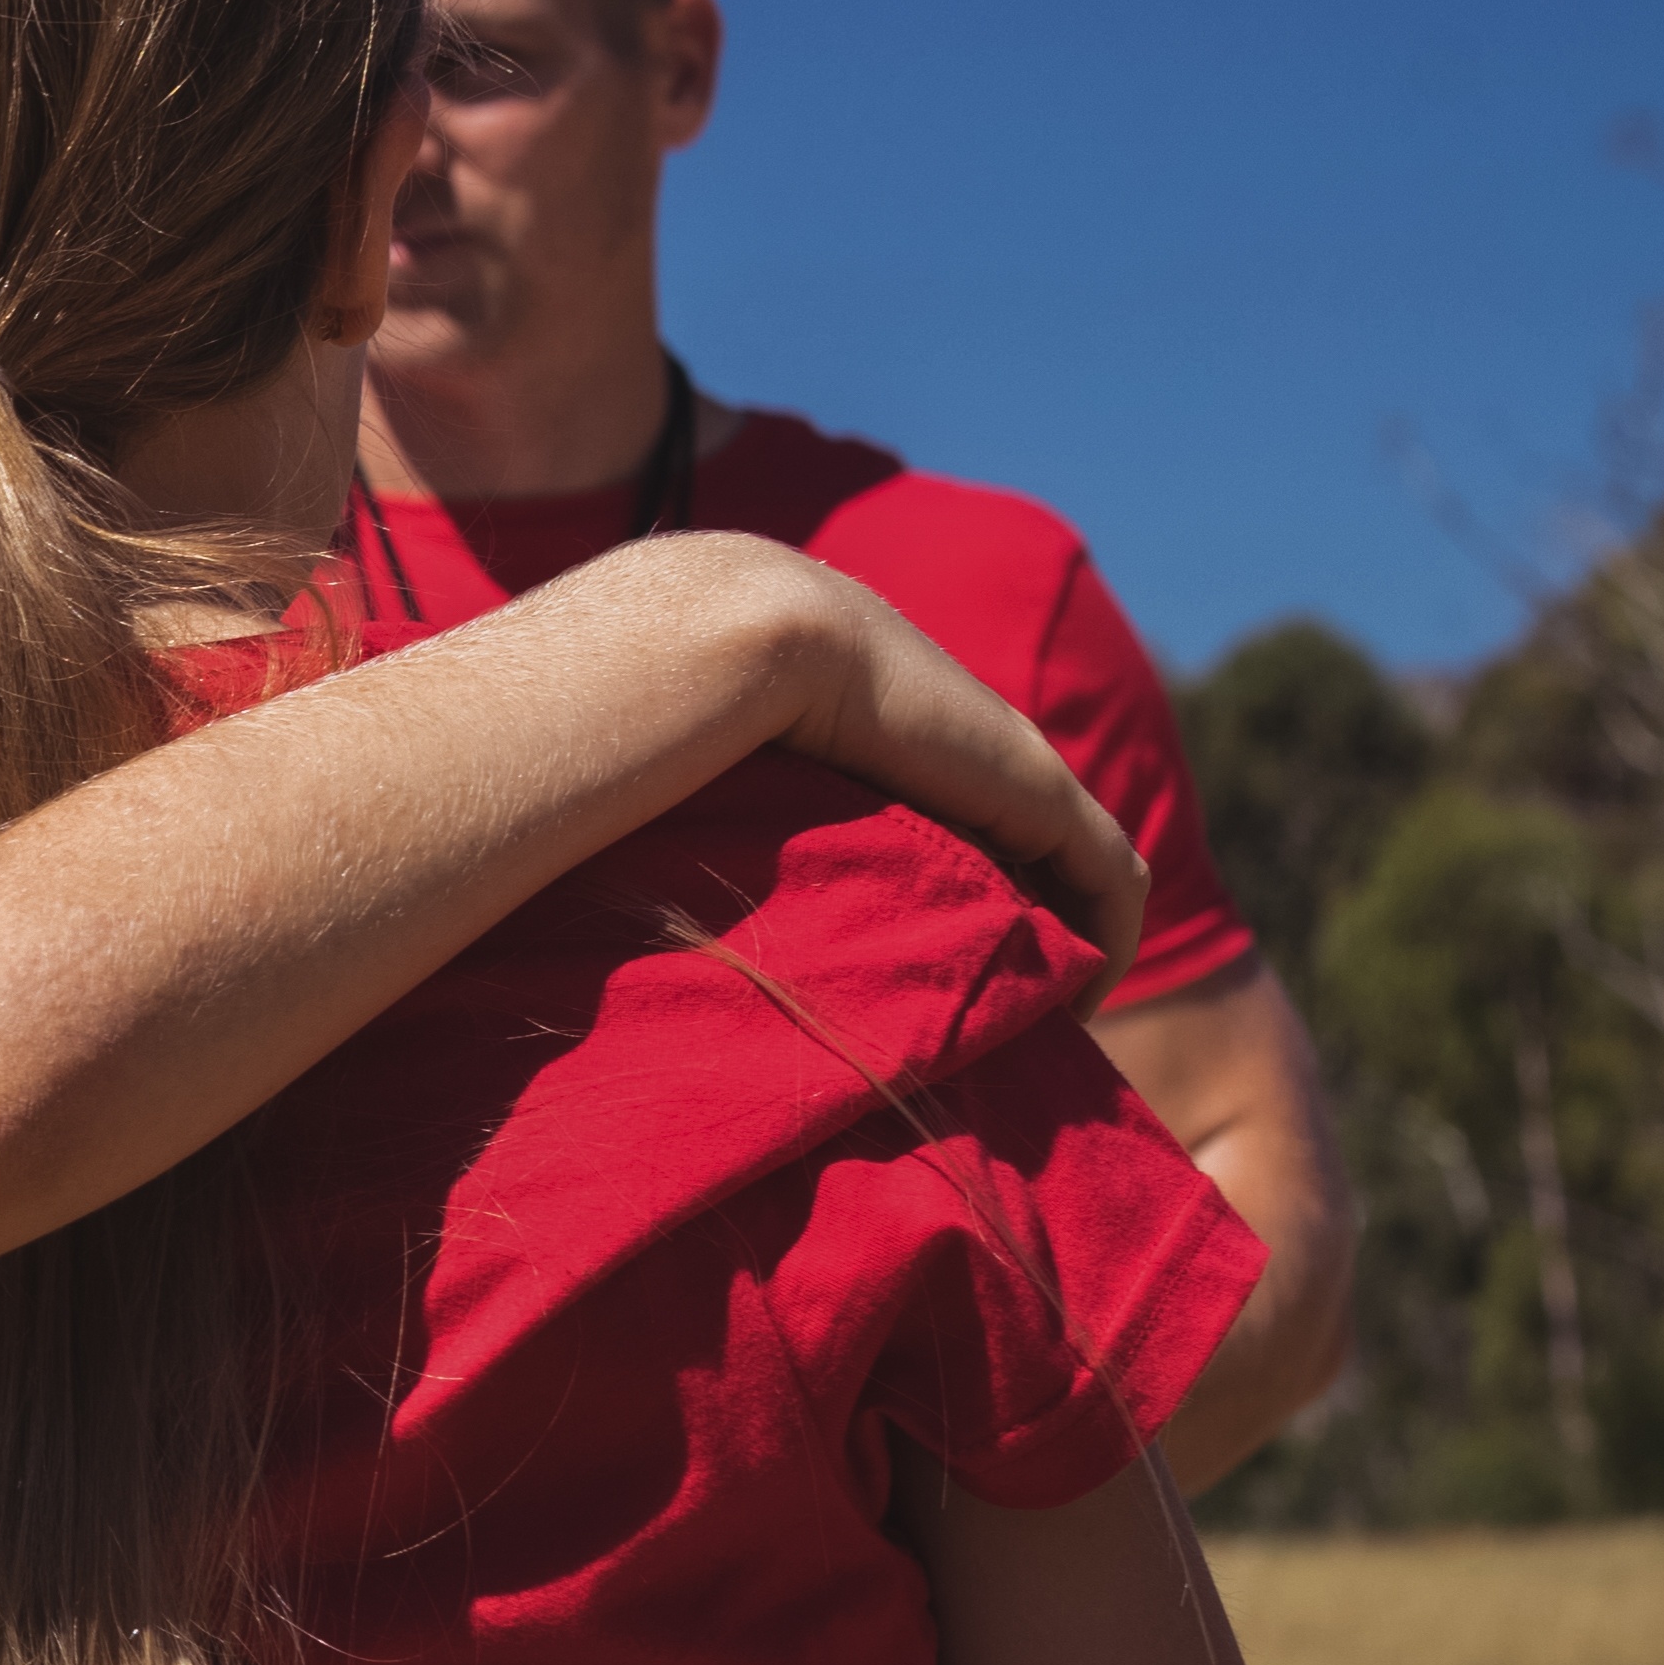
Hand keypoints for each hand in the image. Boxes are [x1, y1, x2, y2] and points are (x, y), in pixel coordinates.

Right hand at [647, 539, 1152, 984]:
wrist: (711, 634)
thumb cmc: (643, 713)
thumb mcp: (664, 773)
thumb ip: (656, 815)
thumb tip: (559, 904)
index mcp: (852, 722)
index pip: (918, 809)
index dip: (922, 896)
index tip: (897, 979)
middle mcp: (933, 729)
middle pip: (997, 839)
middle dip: (1001, 929)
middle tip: (977, 1022)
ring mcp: (990, 751)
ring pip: (1059, 862)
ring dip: (1058, 945)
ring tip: (1033, 1030)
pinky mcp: (1035, 784)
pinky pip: (1104, 874)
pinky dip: (1104, 941)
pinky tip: (1073, 1012)